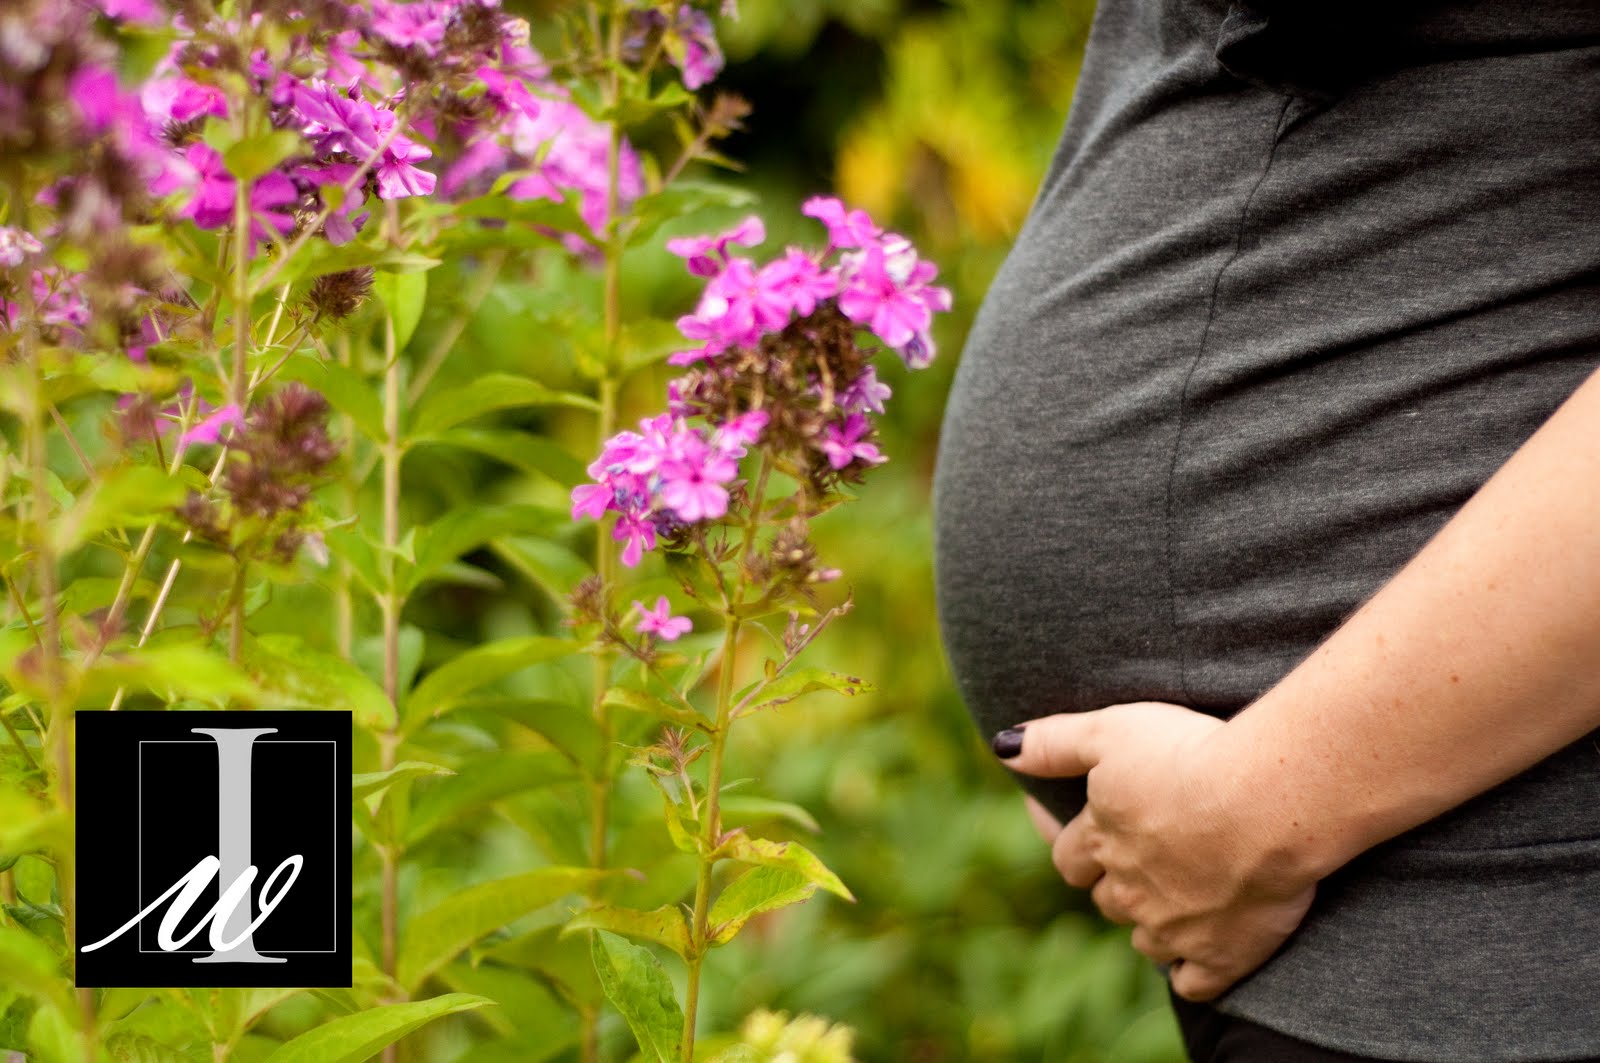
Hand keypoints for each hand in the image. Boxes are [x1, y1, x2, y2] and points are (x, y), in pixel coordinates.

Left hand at [997, 702, 1316, 1000]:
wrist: (1266, 802)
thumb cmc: (1190, 755)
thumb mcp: (1110, 731)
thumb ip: (1053, 744)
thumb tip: (1001, 749)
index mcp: (1100, 838)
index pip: (1069, 858)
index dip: (1079, 851)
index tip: (1092, 843)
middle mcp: (1128, 889)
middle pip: (1107, 899)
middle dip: (1116, 885)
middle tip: (1144, 866)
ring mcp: (1172, 928)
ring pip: (1145, 941)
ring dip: (1152, 925)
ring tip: (1177, 904)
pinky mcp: (1220, 956)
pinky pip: (1192, 982)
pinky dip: (1191, 972)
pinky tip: (1199, 960)